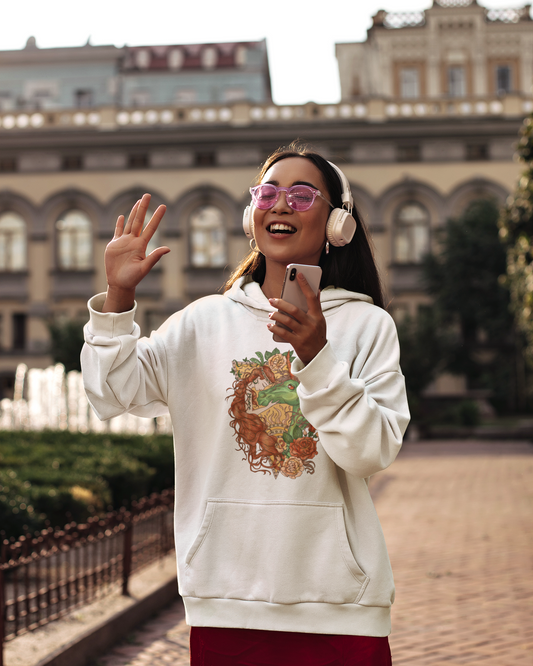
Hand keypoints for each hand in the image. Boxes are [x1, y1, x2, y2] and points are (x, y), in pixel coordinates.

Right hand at [103, 193, 169, 311]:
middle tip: (148, 195)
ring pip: (129, 223)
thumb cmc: (133, 278)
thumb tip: (168, 248)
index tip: (163, 206)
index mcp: (141, 245)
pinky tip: (122, 216)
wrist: (119, 284)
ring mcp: (123, 242)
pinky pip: (117, 232)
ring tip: (139, 201)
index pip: (151, 227)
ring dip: (133, 212)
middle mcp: (133, 241)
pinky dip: (119, 224)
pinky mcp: (114, 245)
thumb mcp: (144, 268)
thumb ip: (155, 257)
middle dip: (143, 208)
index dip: (156, 217)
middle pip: (138, 220)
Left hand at [267, 272, 326, 364]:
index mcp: (318, 316)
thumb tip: (316, 289)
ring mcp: (305, 333)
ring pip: (287, 321)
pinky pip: (283, 333)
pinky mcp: (298, 342)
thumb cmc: (317, 334)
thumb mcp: (320, 320)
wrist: (318, 356)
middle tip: (271, 300)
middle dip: (281, 303)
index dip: (305, 285)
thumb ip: (316, 306)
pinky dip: (275, 328)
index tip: (299, 274)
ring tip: (270, 314)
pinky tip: (270, 325)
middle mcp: (312, 324)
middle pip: (294, 310)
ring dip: (276, 316)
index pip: (312, 297)